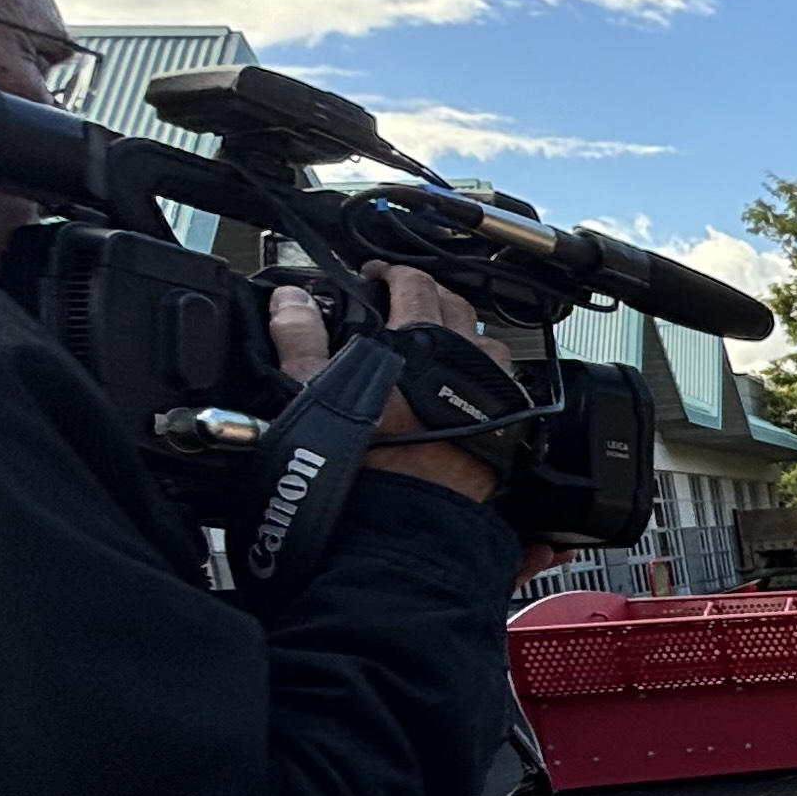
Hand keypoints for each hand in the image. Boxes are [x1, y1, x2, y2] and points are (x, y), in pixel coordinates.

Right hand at [266, 266, 502, 505]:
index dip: (391, 273)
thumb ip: (299, 338)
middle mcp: (465, 359)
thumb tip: (290, 299)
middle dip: (429, 295)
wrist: (404, 522)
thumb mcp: (312, 392)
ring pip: (486, 343)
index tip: (377, 276)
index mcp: (419, 340)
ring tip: (439, 343)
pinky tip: (466, 387)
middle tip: (405, 301)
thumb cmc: (363, 465)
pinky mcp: (506, 426)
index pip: (412, 282)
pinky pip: (504, 385)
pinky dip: (485, 376)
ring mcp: (491, 392)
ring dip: (464, 334)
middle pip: (455, 305)